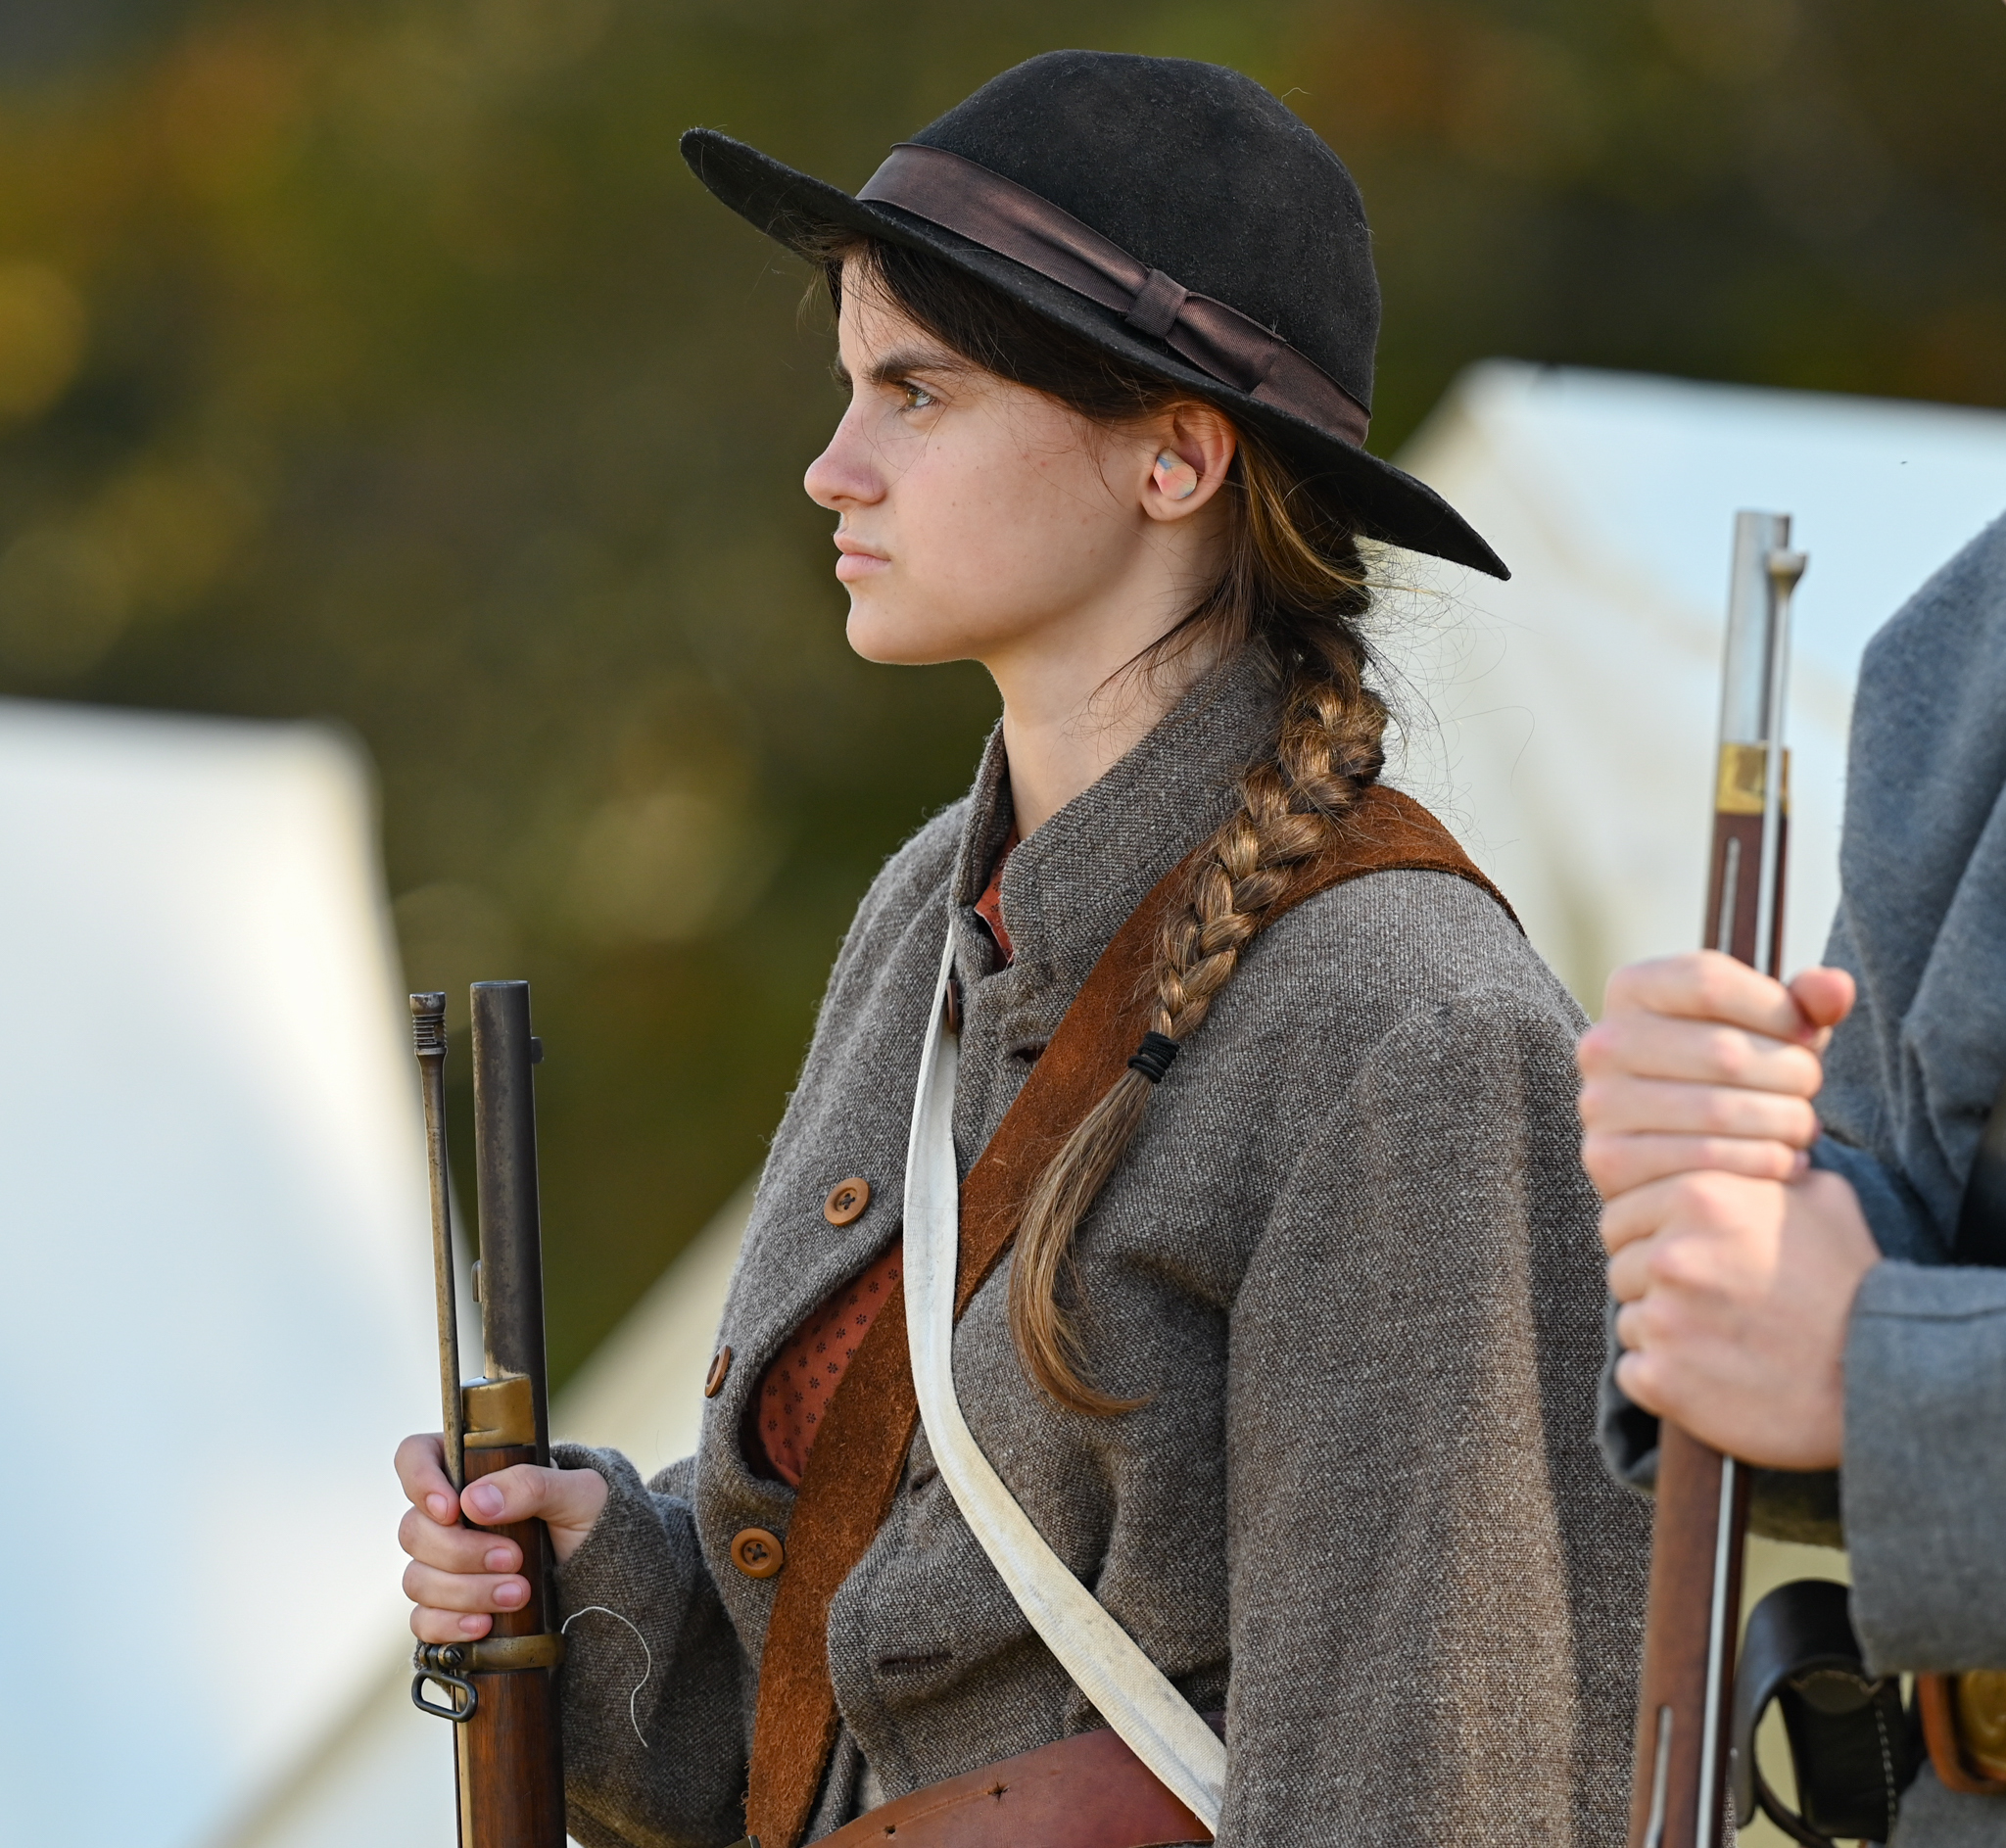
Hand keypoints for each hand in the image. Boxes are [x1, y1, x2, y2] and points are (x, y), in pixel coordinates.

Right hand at [395, 1433, 609, 1643]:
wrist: (607, 1574)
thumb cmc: (590, 1517)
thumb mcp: (578, 1492)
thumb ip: (531, 1485)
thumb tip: (474, 1501)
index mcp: (473, 1470)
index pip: (415, 1457)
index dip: (420, 1481)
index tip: (452, 1510)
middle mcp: (450, 1516)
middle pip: (413, 1530)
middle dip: (462, 1552)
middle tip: (514, 1559)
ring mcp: (444, 1564)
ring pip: (417, 1579)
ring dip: (465, 1591)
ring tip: (518, 1594)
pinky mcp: (449, 1607)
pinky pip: (423, 1621)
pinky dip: (450, 1624)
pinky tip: (484, 1624)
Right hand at [1578, 951, 1854, 1198]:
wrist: (1682, 1146)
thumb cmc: (1735, 1072)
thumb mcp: (1769, 1028)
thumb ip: (1804, 1002)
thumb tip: (1835, 986)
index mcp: (1633, 989)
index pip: (1709, 983)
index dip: (1776, 1010)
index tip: (1808, 1036)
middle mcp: (1603, 1041)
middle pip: (1723, 1050)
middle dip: (1791, 1075)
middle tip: (1809, 1092)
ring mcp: (1599, 1102)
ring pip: (1720, 1110)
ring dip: (1784, 1123)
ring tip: (1801, 1128)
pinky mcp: (1608, 1159)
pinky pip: (1706, 1161)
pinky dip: (1763, 1163)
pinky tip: (1784, 1161)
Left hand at [1602, 1167, 1877, 1468]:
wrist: (1882, 1380)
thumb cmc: (1854, 1285)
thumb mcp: (1821, 1199)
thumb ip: (1758, 1168)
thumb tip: (1738, 1144)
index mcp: (1697, 1197)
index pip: (1622, 1213)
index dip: (1654, 1238)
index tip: (1696, 1261)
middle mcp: (1672, 1253)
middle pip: (1621, 1265)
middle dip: (1654, 1282)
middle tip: (1712, 1305)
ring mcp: (1663, 1319)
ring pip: (1630, 1319)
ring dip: (1664, 1332)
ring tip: (1725, 1341)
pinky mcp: (1661, 1378)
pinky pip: (1634, 1371)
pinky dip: (1665, 1378)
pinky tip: (1715, 1377)